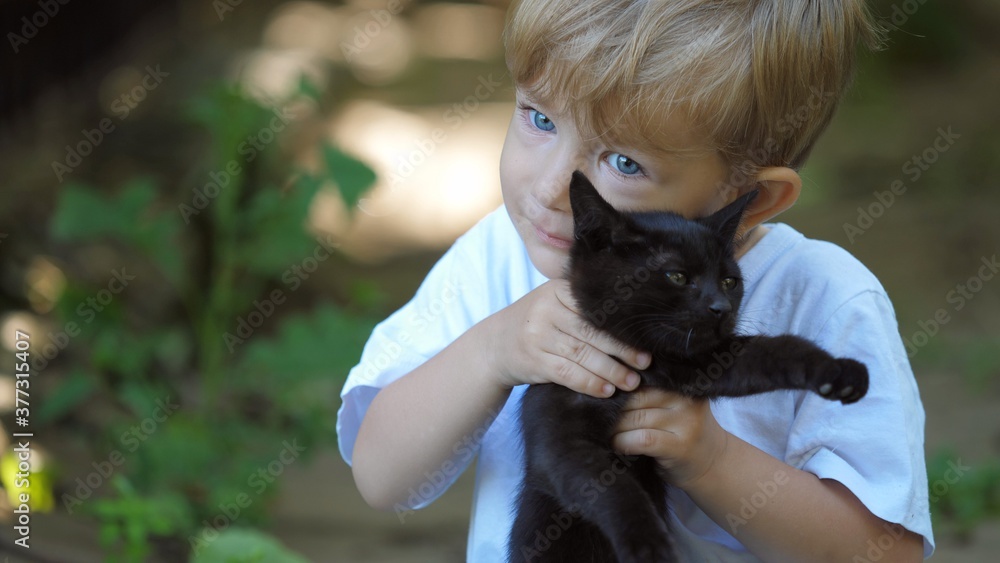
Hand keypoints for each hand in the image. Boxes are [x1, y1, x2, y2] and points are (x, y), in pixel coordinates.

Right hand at [484, 279, 649, 397]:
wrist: (494, 345)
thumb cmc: (538, 323)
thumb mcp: (554, 303)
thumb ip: (584, 307)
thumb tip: (633, 323)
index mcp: (557, 289)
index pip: (595, 306)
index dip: (621, 323)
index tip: (645, 336)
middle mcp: (546, 309)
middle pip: (592, 331)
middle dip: (622, 350)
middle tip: (644, 363)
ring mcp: (537, 335)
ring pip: (582, 354)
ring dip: (610, 370)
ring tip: (631, 381)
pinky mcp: (533, 360)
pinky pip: (567, 373)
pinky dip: (589, 383)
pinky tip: (606, 390)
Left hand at [612, 388, 729, 488]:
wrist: (713, 464)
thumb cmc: (682, 432)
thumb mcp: (673, 406)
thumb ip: (650, 394)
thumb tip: (606, 386)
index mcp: (682, 384)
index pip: (641, 378)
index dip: (618, 389)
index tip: (602, 398)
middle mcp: (687, 400)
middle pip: (637, 397)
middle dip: (613, 409)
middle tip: (597, 418)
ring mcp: (687, 423)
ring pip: (636, 418)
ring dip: (614, 428)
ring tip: (605, 433)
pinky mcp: (680, 446)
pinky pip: (642, 439)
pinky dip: (624, 442)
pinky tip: (617, 446)